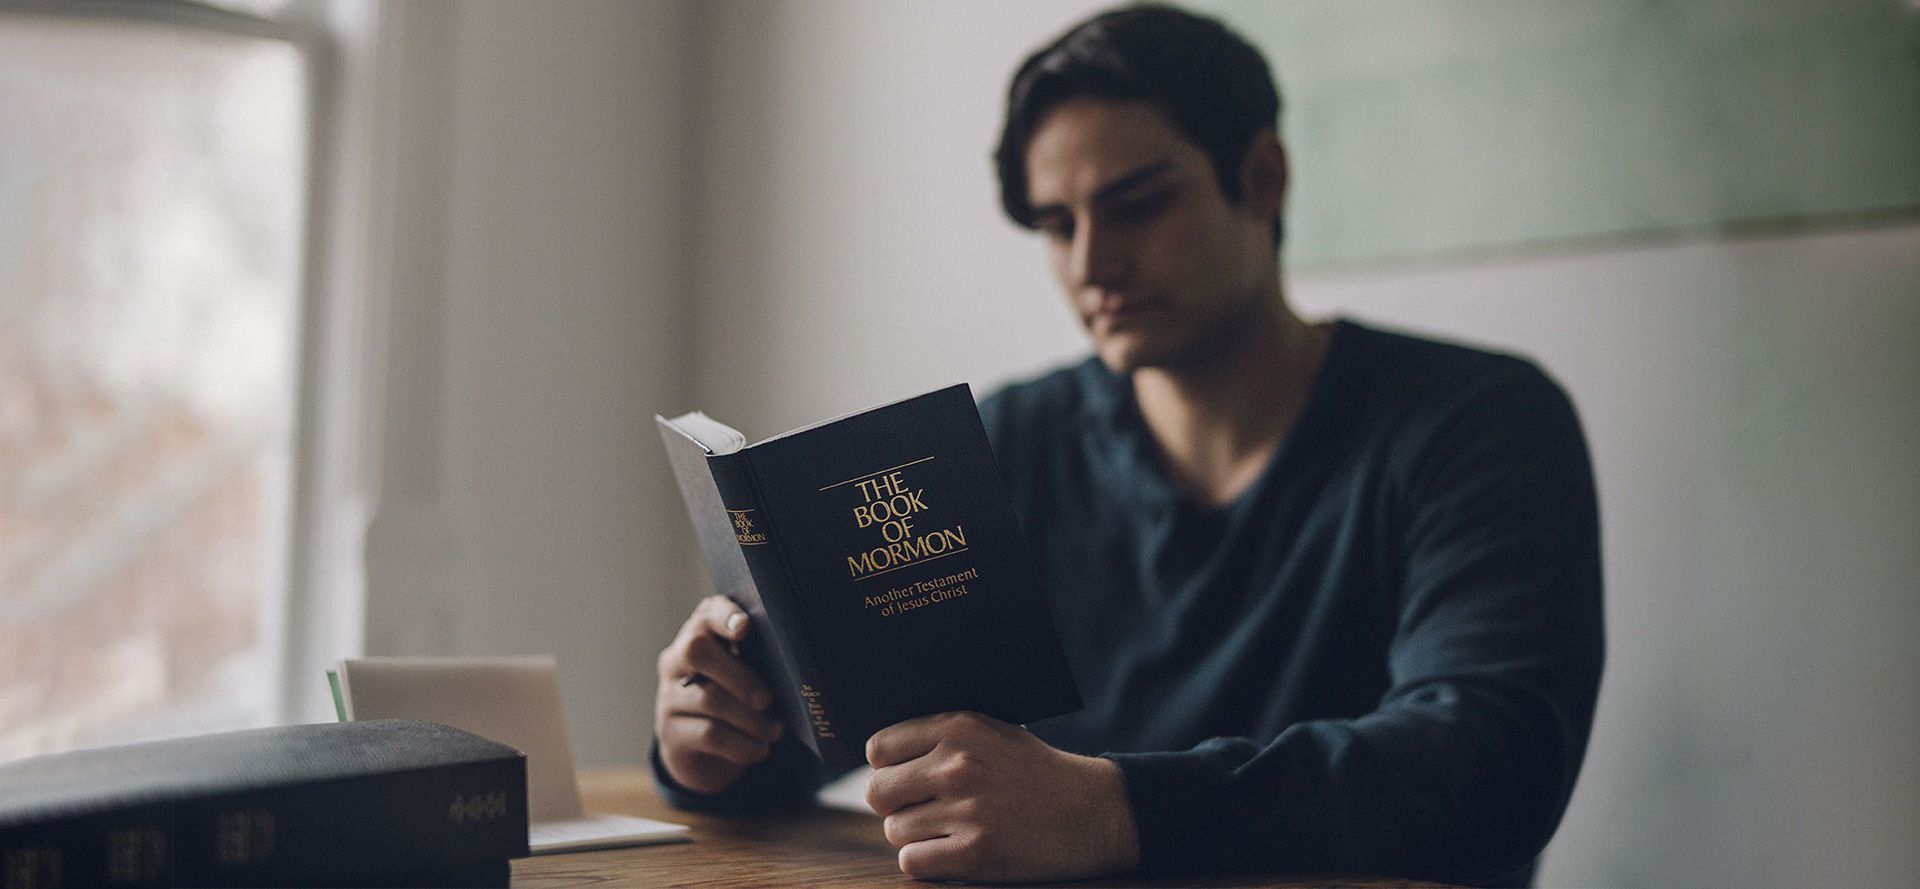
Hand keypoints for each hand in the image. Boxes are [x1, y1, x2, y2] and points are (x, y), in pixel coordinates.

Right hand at [654, 596, 783, 794]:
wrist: (699, 750)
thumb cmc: (734, 698)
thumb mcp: (744, 672)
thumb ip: (759, 658)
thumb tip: (796, 663)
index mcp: (700, 634)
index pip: (707, 613)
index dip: (725, 616)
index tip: (745, 628)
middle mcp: (677, 660)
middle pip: (697, 651)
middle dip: (739, 675)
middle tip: (767, 699)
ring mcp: (669, 696)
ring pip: (709, 699)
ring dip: (751, 719)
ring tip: (775, 731)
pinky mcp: (670, 732)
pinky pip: (709, 734)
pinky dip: (742, 744)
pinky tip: (761, 749)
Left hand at [864, 711, 1139, 881]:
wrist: (1092, 812)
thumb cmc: (1036, 772)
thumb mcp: (993, 733)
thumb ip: (941, 738)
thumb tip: (880, 756)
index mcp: (959, 729)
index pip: (879, 749)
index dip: (886, 767)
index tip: (901, 776)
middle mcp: (957, 766)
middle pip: (878, 792)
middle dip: (893, 804)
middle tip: (918, 808)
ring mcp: (965, 811)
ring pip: (895, 830)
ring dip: (914, 835)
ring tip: (947, 829)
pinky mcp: (974, 853)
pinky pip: (912, 861)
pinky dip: (926, 861)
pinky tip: (950, 852)